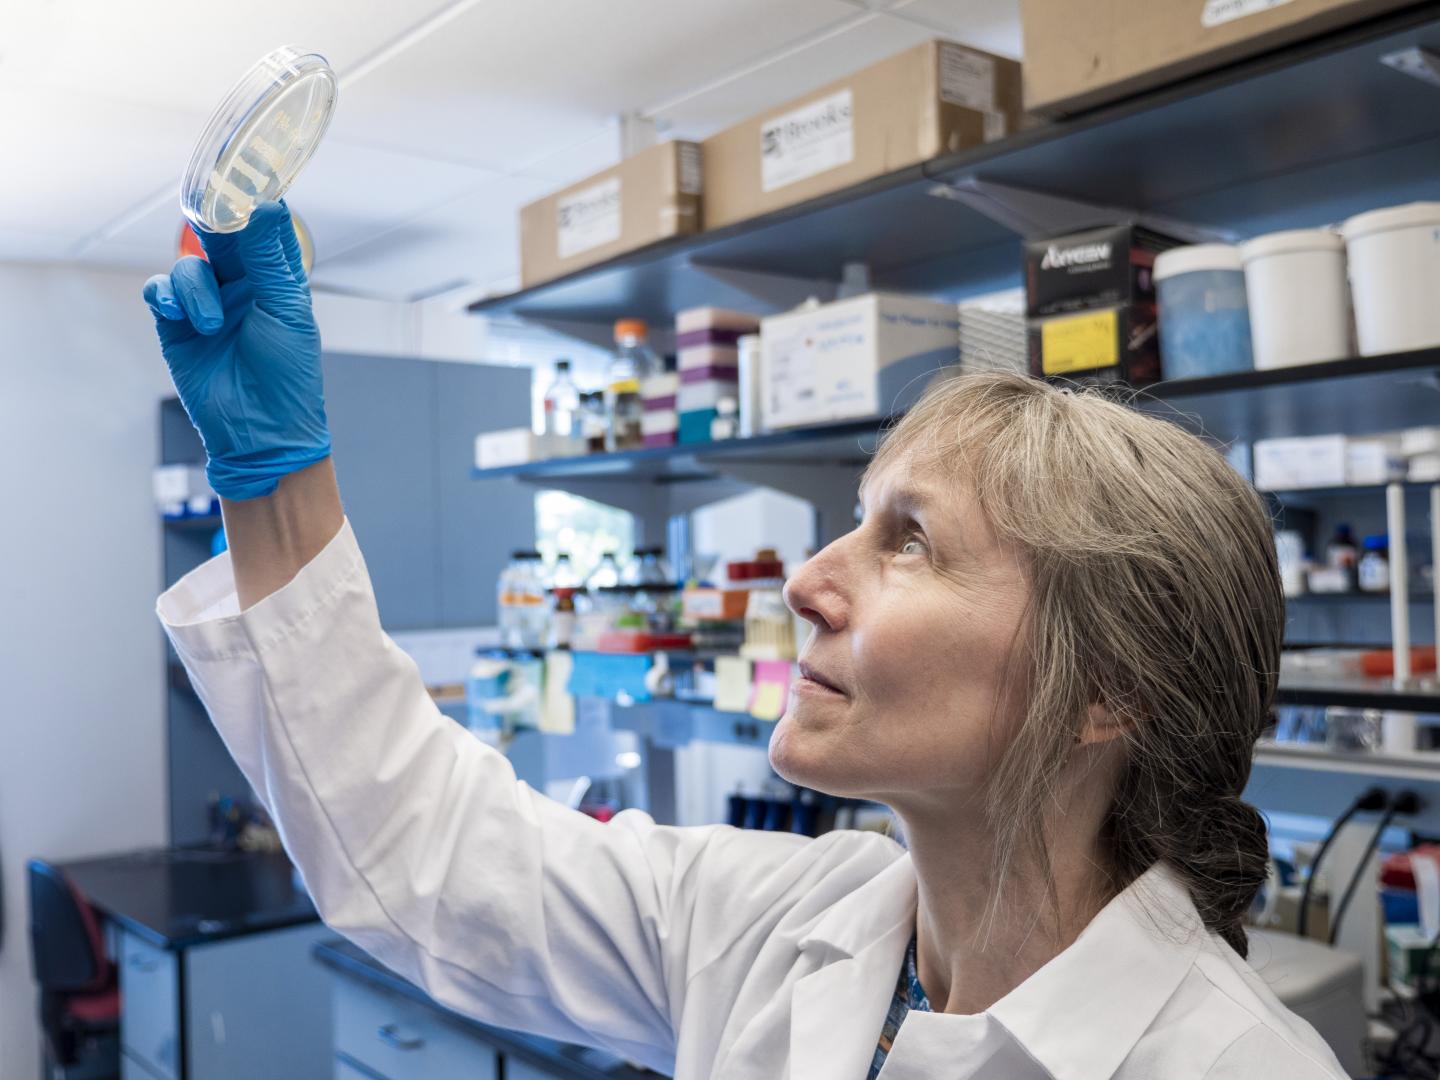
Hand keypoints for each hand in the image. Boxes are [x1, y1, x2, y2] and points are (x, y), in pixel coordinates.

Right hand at [143, 201, 330, 499]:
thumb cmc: (287, 375)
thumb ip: (269, 258)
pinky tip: (176, 312)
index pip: (262, 227)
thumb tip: (266, 205)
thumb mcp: (284, 310)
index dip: (253, 201)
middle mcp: (242, 285)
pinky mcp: (177, 325)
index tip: (246, 172)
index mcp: (276, 279)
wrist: (260, 432)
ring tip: (210, 324)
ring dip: (194, 288)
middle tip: (209, 212)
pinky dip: (165, 295)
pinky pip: (160, 291)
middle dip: (213, 224)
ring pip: (189, 265)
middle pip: (220, 236)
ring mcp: (208, 304)